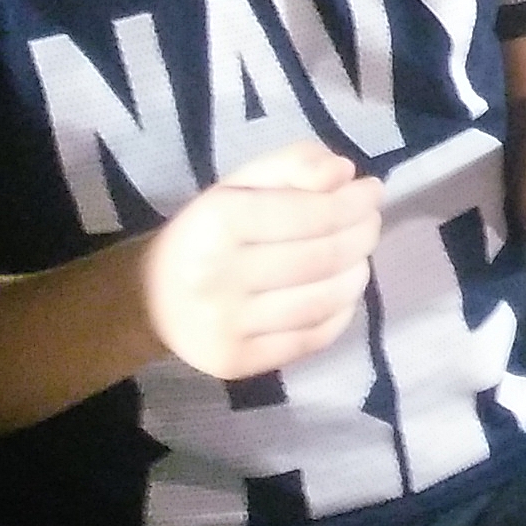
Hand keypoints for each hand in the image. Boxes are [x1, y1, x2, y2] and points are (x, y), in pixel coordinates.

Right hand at [142, 142, 381, 381]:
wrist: (152, 297)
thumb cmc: (210, 229)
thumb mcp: (244, 182)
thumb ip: (295, 164)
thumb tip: (345, 172)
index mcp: (218, 222)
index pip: (313, 214)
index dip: (355, 202)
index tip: (372, 191)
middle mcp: (217, 277)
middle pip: (323, 258)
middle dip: (363, 235)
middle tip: (371, 223)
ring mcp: (225, 326)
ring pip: (323, 301)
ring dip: (357, 274)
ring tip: (359, 257)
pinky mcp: (235, 362)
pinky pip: (312, 339)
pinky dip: (341, 313)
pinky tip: (339, 294)